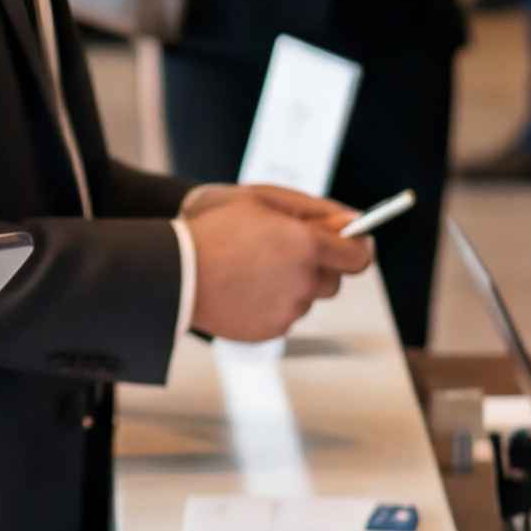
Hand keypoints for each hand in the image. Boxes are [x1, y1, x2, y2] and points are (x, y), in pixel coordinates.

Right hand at [179, 182, 376, 341]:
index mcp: (306, 245)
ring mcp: (287, 310)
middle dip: (318, 266)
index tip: (350, 244)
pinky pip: (284, 316)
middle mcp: (303, 281)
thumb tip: (354, 223)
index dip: (357, 248)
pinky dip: (271, 303)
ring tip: (252, 269)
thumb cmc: (214, 227)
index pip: (359, 257)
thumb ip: (315, 210)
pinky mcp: (269, 331)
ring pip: (306, 299)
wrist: (171, 270)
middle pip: (334, 281)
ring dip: (292, 285)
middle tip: (283, 251)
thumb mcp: (262, 199)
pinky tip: (243, 288)